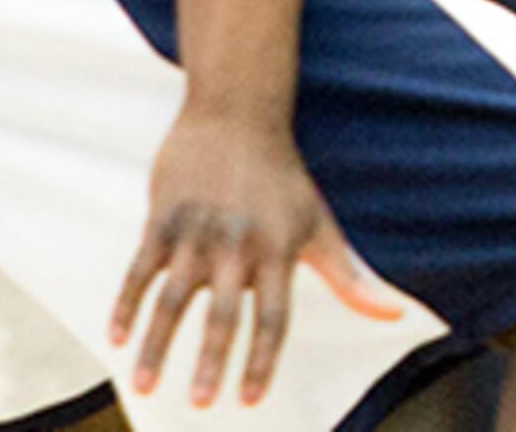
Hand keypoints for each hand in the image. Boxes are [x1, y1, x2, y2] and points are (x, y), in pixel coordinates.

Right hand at [110, 109, 406, 408]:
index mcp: (279, 249)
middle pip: (224, 313)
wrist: (238, 114)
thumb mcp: (320, 226)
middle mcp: (238, 243)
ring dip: (156, 345)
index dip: (263, 360)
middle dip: (211, 362)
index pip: (275, 316)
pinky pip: (139, 269)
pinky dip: (126, 305)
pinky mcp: (162, 218)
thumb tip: (398, 313)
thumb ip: (352, 278)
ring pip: (171, 298)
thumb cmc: (284, 180)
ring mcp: (197, 231)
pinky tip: (117, 338)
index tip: (249, 400)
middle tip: (200, 404)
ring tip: (144, 386)